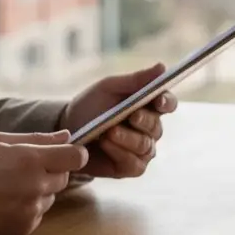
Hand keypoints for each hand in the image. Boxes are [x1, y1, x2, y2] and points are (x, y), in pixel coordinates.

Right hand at [0, 131, 89, 234]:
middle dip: (50, 171)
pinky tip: (3, 203)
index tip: (64, 154)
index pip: (76, 157)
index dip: (73, 154)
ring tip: (7, 187)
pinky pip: (37, 216)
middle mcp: (36, 187)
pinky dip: (26, 209)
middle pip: (63, 178)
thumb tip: (67, 137)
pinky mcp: (23, 230)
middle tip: (21, 169)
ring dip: (38, 191)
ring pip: (50, 198)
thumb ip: (37, 138)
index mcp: (31, 160)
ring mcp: (31, 211)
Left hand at [64, 64, 175, 179]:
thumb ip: (135, 80)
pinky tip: (106, 144)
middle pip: (157, 127)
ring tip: (108, 132)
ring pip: (146, 147)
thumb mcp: (108, 88)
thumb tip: (162, 67)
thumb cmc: (90, 106)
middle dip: (144, 121)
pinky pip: (134, 164)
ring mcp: (142, 150)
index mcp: (148, 106)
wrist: (66, 130)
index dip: (166, 102)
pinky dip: (120, 153)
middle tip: (130, 116)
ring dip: (127, 139)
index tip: (158, 101)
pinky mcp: (131, 168)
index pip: (167, 104)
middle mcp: (149, 129)